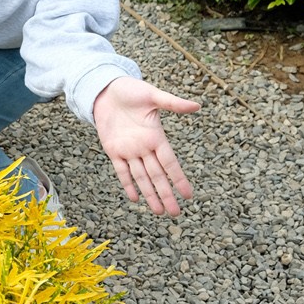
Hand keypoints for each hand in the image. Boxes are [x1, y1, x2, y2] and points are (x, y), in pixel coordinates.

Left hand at [93, 76, 199, 216]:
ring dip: (150, 194)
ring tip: (159, 211)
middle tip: (175, 213)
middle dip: (166, 194)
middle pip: (157, 175)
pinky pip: (121, 171)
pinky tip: (135, 198)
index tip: (188, 195)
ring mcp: (129, 150)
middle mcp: (145, 147)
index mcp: (156, 136)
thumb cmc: (131, 90)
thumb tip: (197, 106)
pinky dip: (128, 184)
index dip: (179, 179)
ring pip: (141, 177)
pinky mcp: (113, 150)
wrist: (106, 89)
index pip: (170, 163)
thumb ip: (173, 103)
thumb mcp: (153, 95)